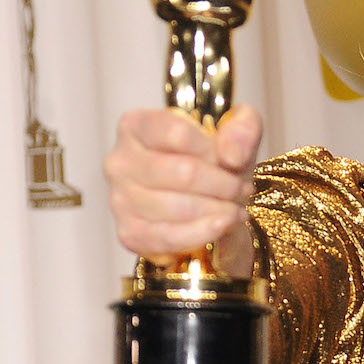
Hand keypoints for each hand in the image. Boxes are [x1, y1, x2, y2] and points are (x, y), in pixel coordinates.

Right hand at [104, 105, 262, 276]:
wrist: (211, 201)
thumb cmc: (216, 160)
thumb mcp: (238, 130)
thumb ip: (243, 128)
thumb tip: (231, 156)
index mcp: (137, 126)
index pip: (177, 134)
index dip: (214, 151)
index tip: (235, 161)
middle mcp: (120, 161)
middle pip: (182, 172)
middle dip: (224, 185)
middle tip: (242, 190)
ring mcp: (120, 199)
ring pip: (178, 207)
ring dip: (218, 211)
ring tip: (235, 208)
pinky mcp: (128, 233)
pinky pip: (167, 237)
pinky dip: (202, 233)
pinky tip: (222, 226)